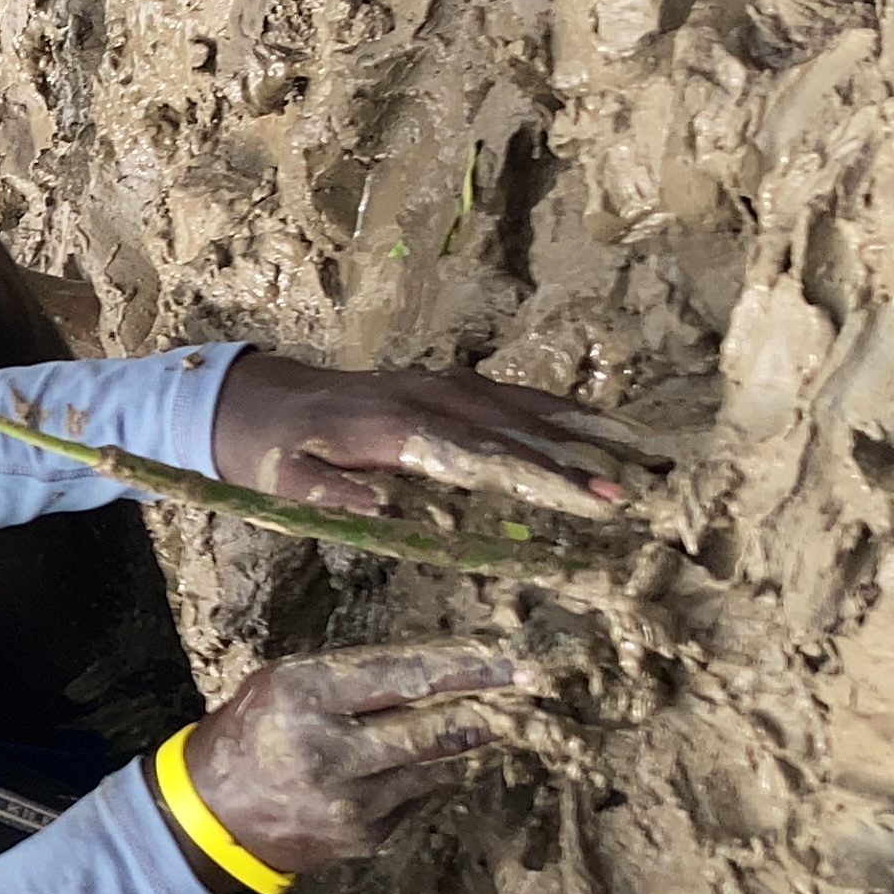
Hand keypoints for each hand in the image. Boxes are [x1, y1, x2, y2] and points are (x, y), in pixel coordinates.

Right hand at [172, 642, 529, 881]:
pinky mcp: (366, 837)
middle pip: (433, 730)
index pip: (404, 678)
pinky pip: (417, 799)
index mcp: (305, 698)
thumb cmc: (255, 730)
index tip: (510, 662)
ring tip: (483, 723)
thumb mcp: (288, 682)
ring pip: (434, 767)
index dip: (465, 669)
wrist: (212, 817)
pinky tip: (404, 767)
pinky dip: (422, 777)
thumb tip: (439, 667)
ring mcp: (351, 803)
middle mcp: (331, 752)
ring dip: (459, 743)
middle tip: (527, 691)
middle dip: (485, 709)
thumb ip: (356, 676)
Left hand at [212, 356, 654, 518]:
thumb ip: (331, 495)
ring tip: (636, 450)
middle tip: (624, 494)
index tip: (584, 498)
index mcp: (395, 428)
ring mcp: (440, 385)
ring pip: (520, 406)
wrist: (257, 397)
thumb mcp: (285, 481)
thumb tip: (380, 510)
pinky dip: (554, 408)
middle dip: (570, 463)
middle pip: (513, 432)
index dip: (535, 478)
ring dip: (577, 430)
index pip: (480, 457)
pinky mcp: (445, 383)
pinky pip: (509, 395)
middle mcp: (428, 398)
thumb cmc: (274, 450)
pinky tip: (594, 423)